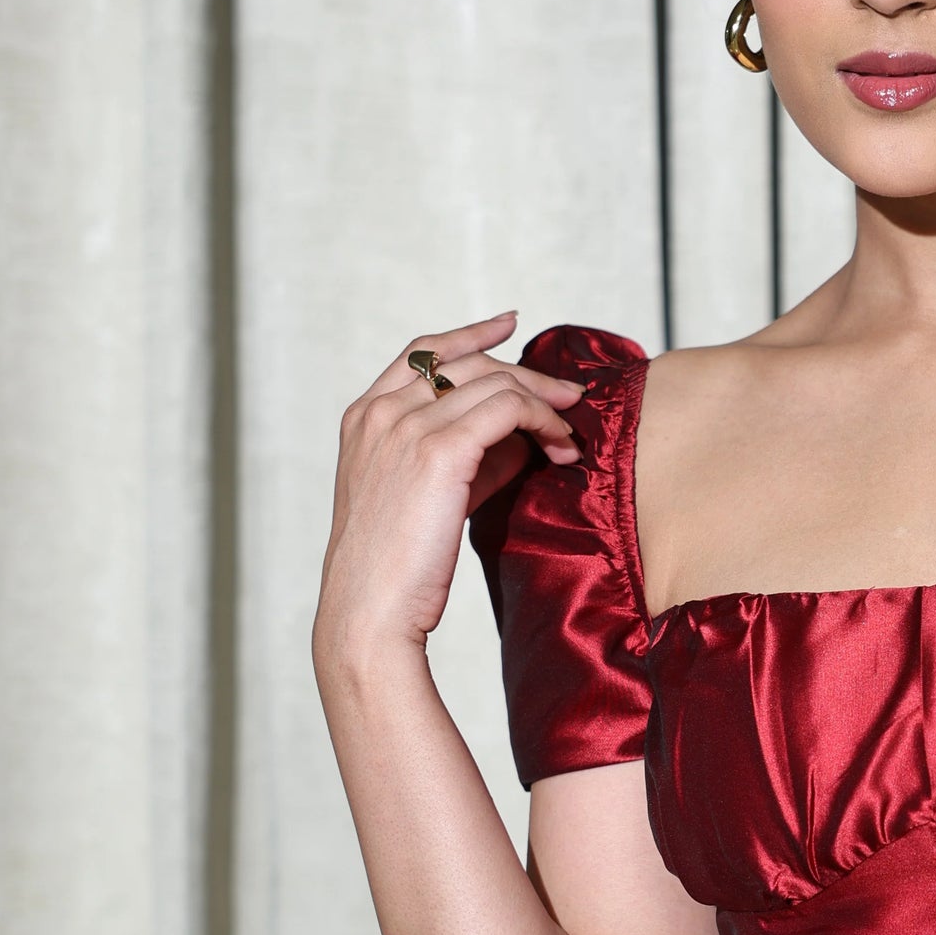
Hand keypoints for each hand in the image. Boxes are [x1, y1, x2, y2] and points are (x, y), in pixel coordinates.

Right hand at [315, 312, 583, 669]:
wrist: (369, 611)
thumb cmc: (397, 565)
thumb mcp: (426, 495)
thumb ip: (467, 456)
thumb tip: (522, 435)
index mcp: (364, 416)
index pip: (422, 351)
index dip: (471, 333)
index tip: (509, 323)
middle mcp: (381, 412)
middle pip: (468, 362)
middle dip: (527, 374)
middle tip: (569, 397)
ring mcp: (407, 427)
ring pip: (496, 382)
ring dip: (544, 402)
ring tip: (571, 433)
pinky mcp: (440, 451)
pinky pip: (509, 409)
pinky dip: (544, 421)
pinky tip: (562, 446)